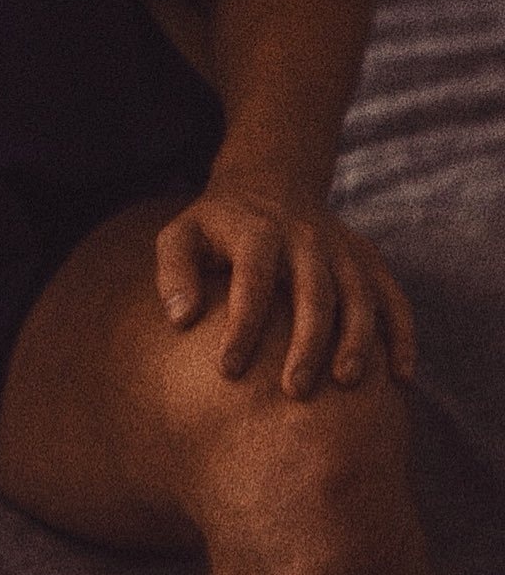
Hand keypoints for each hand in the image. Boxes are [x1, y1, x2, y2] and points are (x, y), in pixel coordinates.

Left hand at [154, 190, 417, 398]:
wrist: (270, 183)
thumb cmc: (216, 226)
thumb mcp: (180, 235)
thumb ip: (173, 272)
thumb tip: (180, 318)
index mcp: (257, 232)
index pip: (252, 282)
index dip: (241, 327)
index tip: (228, 370)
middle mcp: (305, 237)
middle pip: (313, 293)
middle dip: (306, 344)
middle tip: (294, 391)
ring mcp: (342, 248)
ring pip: (359, 296)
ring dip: (357, 342)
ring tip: (344, 383)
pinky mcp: (368, 259)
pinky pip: (394, 298)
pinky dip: (402, 336)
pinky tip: (400, 378)